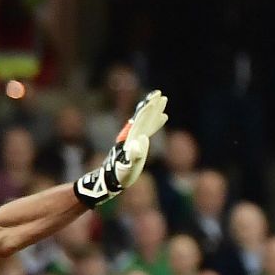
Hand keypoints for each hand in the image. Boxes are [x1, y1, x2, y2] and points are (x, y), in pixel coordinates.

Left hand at [75, 91, 166, 207]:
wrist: (112, 179)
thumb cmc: (120, 174)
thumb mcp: (128, 166)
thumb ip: (135, 154)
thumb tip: (142, 139)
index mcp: (132, 137)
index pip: (141, 119)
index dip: (149, 109)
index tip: (157, 99)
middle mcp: (132, 134)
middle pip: (143, 116)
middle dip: (152, 106)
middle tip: (161, 95)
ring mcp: (134, 138)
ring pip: (146, 121)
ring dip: (154, 112)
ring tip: (162, 103)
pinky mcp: (136, 143)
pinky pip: (148, 129)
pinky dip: (155, 123)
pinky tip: (161, 119)